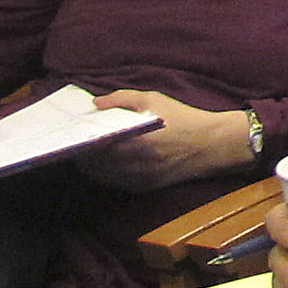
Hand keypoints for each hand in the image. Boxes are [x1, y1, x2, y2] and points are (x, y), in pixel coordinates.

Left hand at [76, 90, 253, 189]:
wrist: (212, 145)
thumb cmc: (184, 118)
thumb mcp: (154, 99)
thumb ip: (122, 99)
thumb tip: (96, 104)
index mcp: (133, 142)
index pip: (93, 148)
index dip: (80, 142)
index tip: (74, 134)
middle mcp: (133, 165)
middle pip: (93, 165)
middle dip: (83, 155)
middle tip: (78, 144)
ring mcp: (138, 179)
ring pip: (102, 177)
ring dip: (92, 167)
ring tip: (89, 154)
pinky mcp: (144, 188)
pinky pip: (116, 184)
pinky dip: (107, 175)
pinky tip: (107, 164)